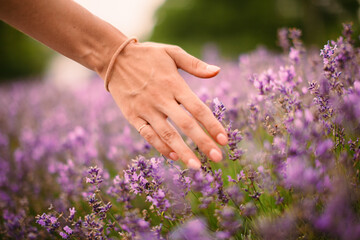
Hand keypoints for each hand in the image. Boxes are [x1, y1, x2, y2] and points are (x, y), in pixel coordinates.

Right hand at [107, 41, 227, 168]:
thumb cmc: (147, 55)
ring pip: (167, 134)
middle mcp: (161, 98)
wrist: (114, 58)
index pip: (198, 108)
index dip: (212, 125)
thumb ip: (195, 64)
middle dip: (203, 143)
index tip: (224, 140)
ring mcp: (146, 109)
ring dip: (183, 151)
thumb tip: (218, 71)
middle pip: (186, 125)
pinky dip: (161, 147)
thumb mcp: (171, 52)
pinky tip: (174, 157)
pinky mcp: (133, 116)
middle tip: (218, 158)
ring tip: (197, 167)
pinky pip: (148, 135)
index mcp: (173, 83)